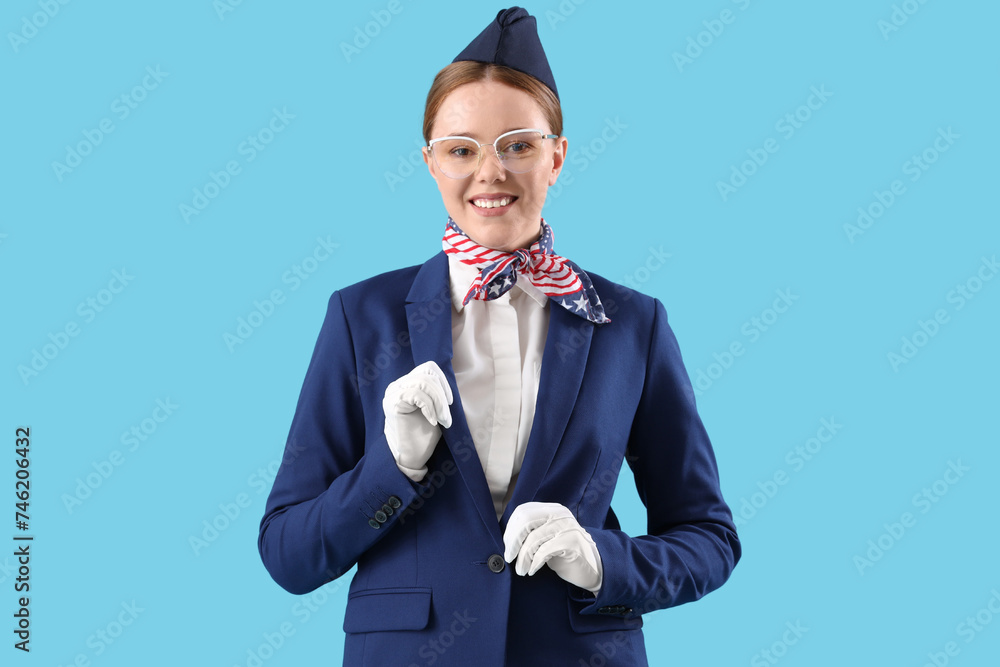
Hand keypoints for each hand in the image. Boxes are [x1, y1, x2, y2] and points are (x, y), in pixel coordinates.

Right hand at [382, 360, 453, 481]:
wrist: (413, 457)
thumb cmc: (424, 433)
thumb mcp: (435, 407)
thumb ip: (437, 391)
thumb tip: (452, 377)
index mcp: (407, 384)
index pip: (428, 367)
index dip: (443, 381)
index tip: (450, 402)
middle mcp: (397, 386)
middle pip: (427, 374)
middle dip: (442, 395)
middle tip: (446, 417)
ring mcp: (393, 393)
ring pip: (423, 382)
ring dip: (438, 403)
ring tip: (443, 420)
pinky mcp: (393, 403)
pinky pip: (416, 394)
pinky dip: (430, 408)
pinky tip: (432, 422)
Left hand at [503, 502, 602, 592]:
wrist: (594, 568)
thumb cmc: (564, 554)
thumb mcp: (546, 538)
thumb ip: (531, 533)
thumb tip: (506, 540)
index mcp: (552, 509)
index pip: (523, 511)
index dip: (510, 529)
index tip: (507, 546)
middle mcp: (560, 514)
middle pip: (525, 521)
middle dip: (512, 541)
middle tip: (509, 558)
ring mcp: (567, 527)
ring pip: (533, 538)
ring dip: (522, 558)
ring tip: (521, 570)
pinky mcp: (572, 542)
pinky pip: (544, 551)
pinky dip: (534, 563)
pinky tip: (532, 571)